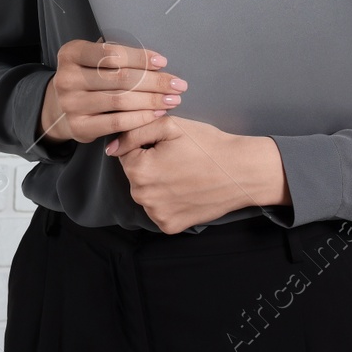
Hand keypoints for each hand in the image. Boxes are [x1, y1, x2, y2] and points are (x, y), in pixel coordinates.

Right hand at [39, 39, 187, 145]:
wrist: (60, 106)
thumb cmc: (87, 77)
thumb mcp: (92, 59)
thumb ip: (116, 56)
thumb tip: (156, 62)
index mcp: (71, 53)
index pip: (112, 53)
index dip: (141, 58)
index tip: (163, 63)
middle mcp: (67, 78)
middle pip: (121, 78)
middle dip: (154, 82)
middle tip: (177, 84)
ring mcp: (71, 104)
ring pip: (121, 101)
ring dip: (152, 100)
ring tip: (172, 99)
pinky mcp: (79, 127)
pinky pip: (117, 122)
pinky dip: (141, 118)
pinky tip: (156, 114)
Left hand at [106, 115, 288, 233]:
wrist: (241, 172)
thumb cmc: (207, 145)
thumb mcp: (169, 125)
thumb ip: (134, 132)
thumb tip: (110, 148)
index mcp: (138, 169)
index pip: (126, 153)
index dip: (146, 146)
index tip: (167, 146)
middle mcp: (142, 196)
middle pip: (135, 175)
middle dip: (150, 164)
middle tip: (178, 159)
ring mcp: (156, 214)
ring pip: (146, 192)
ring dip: (158, 183)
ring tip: (184, 174)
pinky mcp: (170, 226)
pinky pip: (158, 210)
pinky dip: (168, 201)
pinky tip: (186, 191)